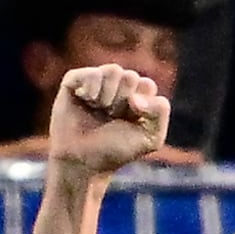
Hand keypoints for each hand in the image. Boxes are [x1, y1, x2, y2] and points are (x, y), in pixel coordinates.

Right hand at [47, 60, 173, 177]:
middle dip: (122, 102)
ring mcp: (95, 82)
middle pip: (130, 77)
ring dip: (108, 96)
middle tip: (110, 117)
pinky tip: (87, 101)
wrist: (81, 163)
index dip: (140, 106)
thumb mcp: (150, 137)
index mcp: (136, 95)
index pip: (147, 85)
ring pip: (113, 71)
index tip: (129, 123)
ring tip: (98, 110)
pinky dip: (92, 89)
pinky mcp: (74, 81)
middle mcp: (116, 85)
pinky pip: (91, 73)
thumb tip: (135, 97)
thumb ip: (160, 112)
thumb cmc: (115, 150)